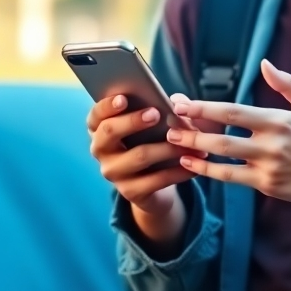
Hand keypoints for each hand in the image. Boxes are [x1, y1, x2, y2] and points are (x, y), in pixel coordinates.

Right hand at [87, 95, 205, 209]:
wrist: (154, 185)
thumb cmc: (152, 141)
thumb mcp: (152, 124)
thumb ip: (160, 108)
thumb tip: (177, 103)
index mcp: (100, 128)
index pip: (95, 115)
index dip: (107, 105)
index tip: (124, 98)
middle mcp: (101, 150)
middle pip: (109, 132)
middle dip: (133, 121)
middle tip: (156, 113)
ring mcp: (113, 173)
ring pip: (139, 156)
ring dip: (167, 147)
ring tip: (189, 141)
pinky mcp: (130, 192)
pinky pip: (156, 180)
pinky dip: (178, 171)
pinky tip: (194, 165)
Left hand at [168, 59, 290, 217]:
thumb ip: (288, 84)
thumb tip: (264, 64)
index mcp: (279, 120)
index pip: (234, 111)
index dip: (205, 107)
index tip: (181, 102)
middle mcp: (271, 144)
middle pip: (223, 135)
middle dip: (192, 128)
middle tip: (168, 122)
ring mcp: (268, 167)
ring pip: (223, 158)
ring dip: (195, 149)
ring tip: (172, 141)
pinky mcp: (267, 186)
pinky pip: (231, 178)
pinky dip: (209, 171)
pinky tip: (191, 165)